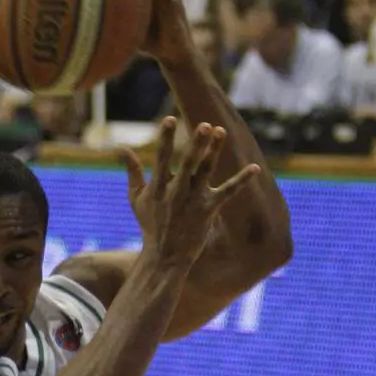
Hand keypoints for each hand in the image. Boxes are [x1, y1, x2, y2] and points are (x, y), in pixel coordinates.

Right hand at [122, 118, 259, 267]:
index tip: (170, 119)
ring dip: (214, 151)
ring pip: (206, 171)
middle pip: (188, 163)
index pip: (162, 158)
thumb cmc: (150, 225)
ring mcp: (194, 200)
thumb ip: (132, 172)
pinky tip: (255, 168)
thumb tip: (120, 148)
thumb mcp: (137, 198)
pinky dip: (242, 180)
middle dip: (196, 145)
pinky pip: (228, 192)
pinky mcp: (209, 210)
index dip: (165, 139)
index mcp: (159, 187)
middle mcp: (177, 192)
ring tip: (220, 132)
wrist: (164, 256)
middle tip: (205, 125)